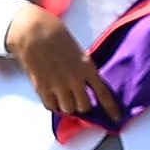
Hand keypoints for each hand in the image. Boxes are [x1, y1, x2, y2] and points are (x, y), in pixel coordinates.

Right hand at [7, 4, 117, 123]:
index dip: (111, 108)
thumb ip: (82, 69)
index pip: (103, 93)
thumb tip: (83, 85)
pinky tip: (51, 95)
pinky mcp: (42, 88)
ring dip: (67, 105)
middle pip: (85, 106)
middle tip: (77, 98)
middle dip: (82, 104)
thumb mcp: (77, 51)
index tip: (116, 118)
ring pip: (68, 109)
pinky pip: (51, 106)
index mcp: (87, 67)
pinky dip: (53, 104)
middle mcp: (75, 80)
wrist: (33, 31)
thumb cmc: (56, 35)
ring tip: (62, 96)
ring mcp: (58, 86)